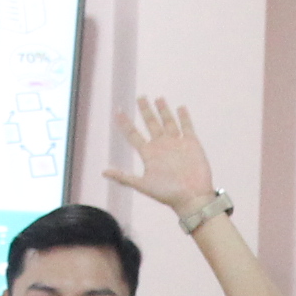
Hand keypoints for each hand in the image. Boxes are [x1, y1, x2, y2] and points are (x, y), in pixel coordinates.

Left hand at [105, 94, 216, 217]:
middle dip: (145, 111)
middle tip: (140, 97)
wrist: (191, 198)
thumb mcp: (142, 185)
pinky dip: (184, 117)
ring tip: (158, 98)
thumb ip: (124, 177)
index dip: (125, 123)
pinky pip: (187, 127)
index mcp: (149, 154)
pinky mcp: (191, 144)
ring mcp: (177, 144)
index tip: (118, 111)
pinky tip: (180, 107)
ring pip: (168, 122)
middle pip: (151, 124)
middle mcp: (161, 146)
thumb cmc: (167, 194)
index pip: (134, 135)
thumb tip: (103, 172)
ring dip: (163, 110)